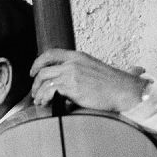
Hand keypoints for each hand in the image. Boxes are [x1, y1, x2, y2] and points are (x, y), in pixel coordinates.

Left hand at [30, 49, 147, 112]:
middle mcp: (72, 62)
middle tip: (35, 93)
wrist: (123, 90)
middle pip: (43, 70)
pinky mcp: (71, 86)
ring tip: (40, 101)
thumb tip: (66, 82)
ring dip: (38, 93)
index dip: (38, 62)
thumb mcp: (93, 70)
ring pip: (44, 80)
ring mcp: (71, 73)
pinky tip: (46, 103)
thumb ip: (78, 71)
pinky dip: (44, 97)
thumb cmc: (112, 85)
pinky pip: (49, 90)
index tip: (33, 72)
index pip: (51, 53)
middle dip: (35, 83)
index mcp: (77, 56)